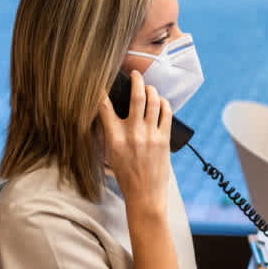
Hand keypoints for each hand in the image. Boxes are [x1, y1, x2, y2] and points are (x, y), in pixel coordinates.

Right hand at [98, 70, 172, 217]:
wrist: (145, 194)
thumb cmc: (126, 176)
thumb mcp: (109, 155)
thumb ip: (109, 133)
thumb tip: (107, 115)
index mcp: (114, 137)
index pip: (104, 106)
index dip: (101, 91)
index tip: (102, 83)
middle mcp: (132, 133)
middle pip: (136, 97)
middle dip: (136, 80)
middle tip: (135, 74)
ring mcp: (150, 135)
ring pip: (153, 102)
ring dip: (151, 90)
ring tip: (149, 87)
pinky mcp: (164, 139)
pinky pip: (166, 113)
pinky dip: (164, 103)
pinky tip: (160, 101)